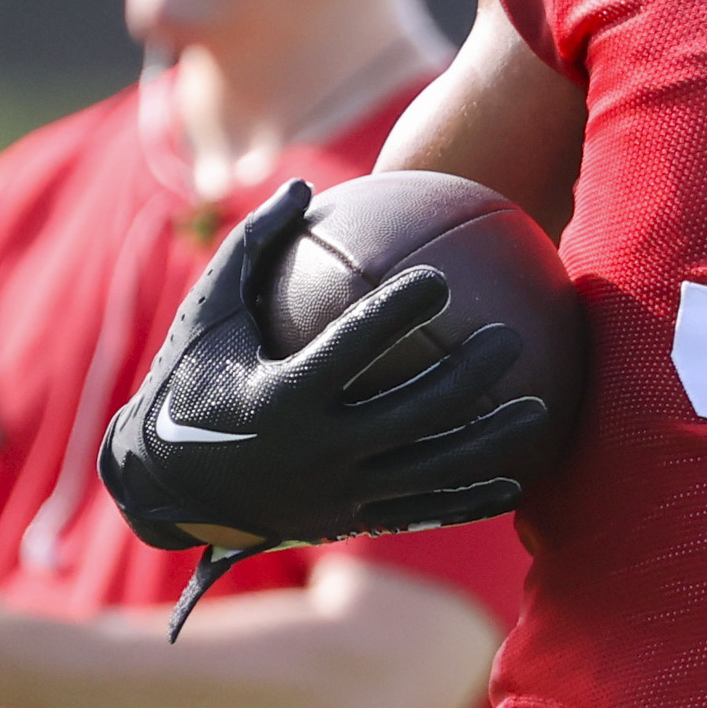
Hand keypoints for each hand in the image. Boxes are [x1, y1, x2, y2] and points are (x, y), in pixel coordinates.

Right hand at [99, 178, 549, 553]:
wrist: (163, 487)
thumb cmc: (188, 381)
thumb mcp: (206, 313)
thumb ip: (253, 246)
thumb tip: (304, 185)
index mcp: (278, 398)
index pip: (350, 349)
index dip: (396, 314)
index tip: (440, 280)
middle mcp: (314, 453)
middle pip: (410, 413)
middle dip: (467, 376)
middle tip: (509, 338)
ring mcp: (337, 496)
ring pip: (431, 470)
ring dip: (491, 440)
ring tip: (543, 406)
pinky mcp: (350, 522)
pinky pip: (423, 513)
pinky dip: (472, 498)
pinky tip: (519, 478)